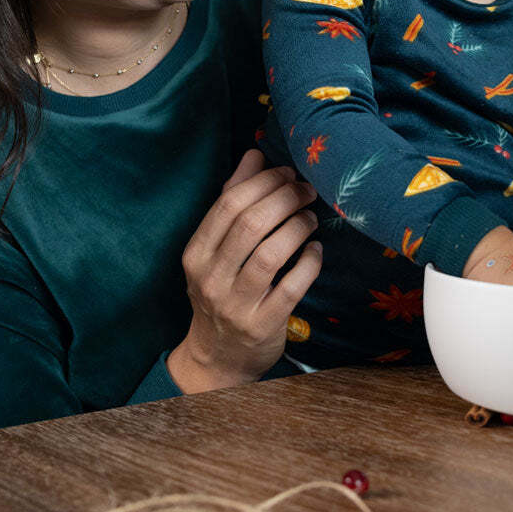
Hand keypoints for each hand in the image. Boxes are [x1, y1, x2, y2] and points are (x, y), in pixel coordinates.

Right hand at [168, 149, 322, 391]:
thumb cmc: (220, 290)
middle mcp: (211, 278)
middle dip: (285, 199)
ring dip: (297, 227)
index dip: (263, 182)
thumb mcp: (216, 249)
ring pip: (271, 253)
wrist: (216, 356)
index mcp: (196, 253)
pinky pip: (292, 286)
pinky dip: (309, 262)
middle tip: (307, 190)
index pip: (228, 205)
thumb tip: (255, 155)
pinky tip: (316, 249)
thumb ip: (233, 200)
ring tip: (311, 217)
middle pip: (250, 224)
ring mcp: (236, 304)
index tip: (286, 173)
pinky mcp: (263, 324)